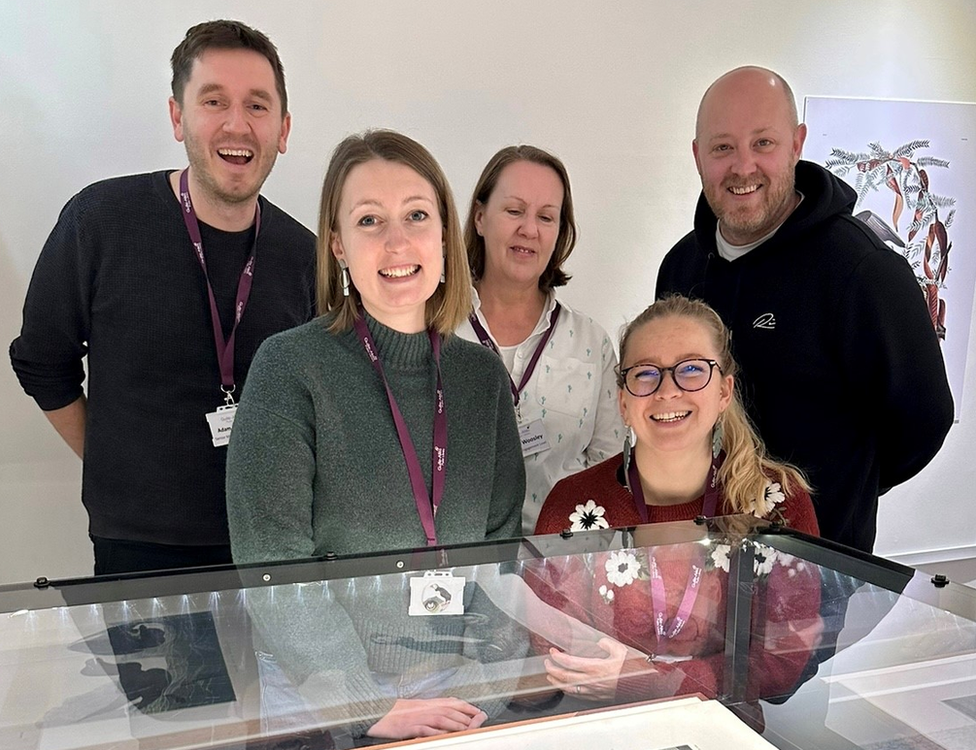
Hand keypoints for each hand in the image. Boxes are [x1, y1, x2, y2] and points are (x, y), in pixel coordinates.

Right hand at [365, 697, 487, 739]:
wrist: (381, 713)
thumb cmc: (401, 712)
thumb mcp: (421, 707)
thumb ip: (437, 708)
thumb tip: (453, 712)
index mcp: (430, 703)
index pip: (454, 702)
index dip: (468, 707)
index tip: (480, 712)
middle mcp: (427, 708)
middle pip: (451, 711)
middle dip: (466, 717)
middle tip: (478, 722)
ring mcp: (420, 717)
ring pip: (442, 719)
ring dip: (456, 724)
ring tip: (467, 729)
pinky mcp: (411, 727)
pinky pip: (426, 730)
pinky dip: (436, 733)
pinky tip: (444, 736)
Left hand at [544, 637, 630, 700]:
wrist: (640, 687)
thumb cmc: (631, 669)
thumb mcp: (620, 650)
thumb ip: (607, 644)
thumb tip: (599, 642)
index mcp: (595, 667)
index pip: (569, 662)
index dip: (557, 657)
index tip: (552, 651)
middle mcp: (591, 680)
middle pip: (564, 676)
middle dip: (552, 669)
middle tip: (547, 663)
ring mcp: (592, 690)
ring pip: (567, 688)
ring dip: (556, 681)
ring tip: (550, 675)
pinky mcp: (595, 697)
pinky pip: (576, 695)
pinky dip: (566, 690)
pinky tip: (564, 686)